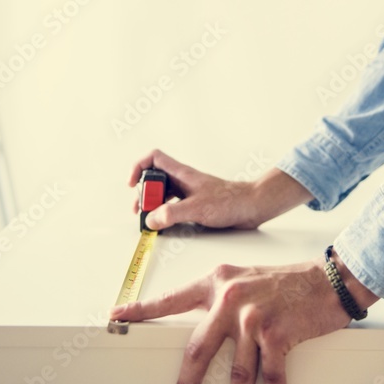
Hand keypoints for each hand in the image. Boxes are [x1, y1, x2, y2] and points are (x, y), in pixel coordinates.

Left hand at [108, 251, 378, 383]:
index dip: (142, 309)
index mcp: (217, 282)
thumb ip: (222, 301)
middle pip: (197, 352)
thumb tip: (205, 331)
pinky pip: (270, 378)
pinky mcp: (277, 334)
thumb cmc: (288, 282)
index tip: (117, 316)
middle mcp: (230, 299)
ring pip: (235, 373)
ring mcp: (253, 317)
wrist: (329, 279)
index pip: (172, 299)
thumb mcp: (246, 281)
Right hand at [128, 149, 312, 230]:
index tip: (133, 185)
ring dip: (153, 205)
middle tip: (142, 210)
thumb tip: (151, 220)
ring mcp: (189, 192)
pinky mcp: (195, 204)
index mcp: (182, 174)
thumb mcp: (196, 209)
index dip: (139, 167)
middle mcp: (183, 180)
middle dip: (144, 194)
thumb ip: (171, 214)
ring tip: (149, 220)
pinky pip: (173, 205)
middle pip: (154, 179)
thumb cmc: (230, 202)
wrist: (251, 207)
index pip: (154, 158)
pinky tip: (166, 224)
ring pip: (163, 193)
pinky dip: (165, 213)